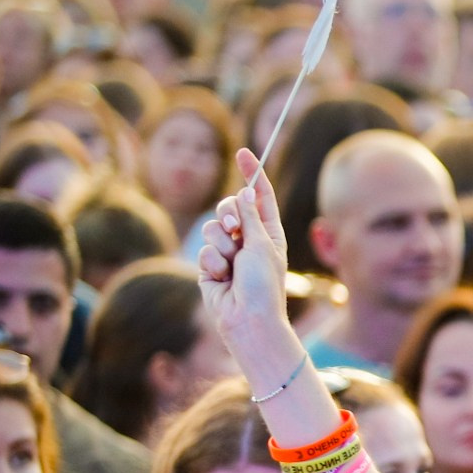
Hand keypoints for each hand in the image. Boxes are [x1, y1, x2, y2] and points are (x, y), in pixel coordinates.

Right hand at [198, 150, 303, 379]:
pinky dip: (212, 263)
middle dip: (227, 213)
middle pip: (229, 207)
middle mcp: (249, 240)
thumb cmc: (263, 285)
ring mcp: (229, 253)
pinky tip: (222, 279)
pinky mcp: (211, 266)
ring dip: (220, 244)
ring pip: (212, 228)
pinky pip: (204, 251)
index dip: (252, 174)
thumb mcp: (261, 245)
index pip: (259, 196)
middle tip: (233, 227)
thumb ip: (249, 217)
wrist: (248, 320)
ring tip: (231, 265)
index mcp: (269, 232)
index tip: (243, 153)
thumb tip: (247, 192)